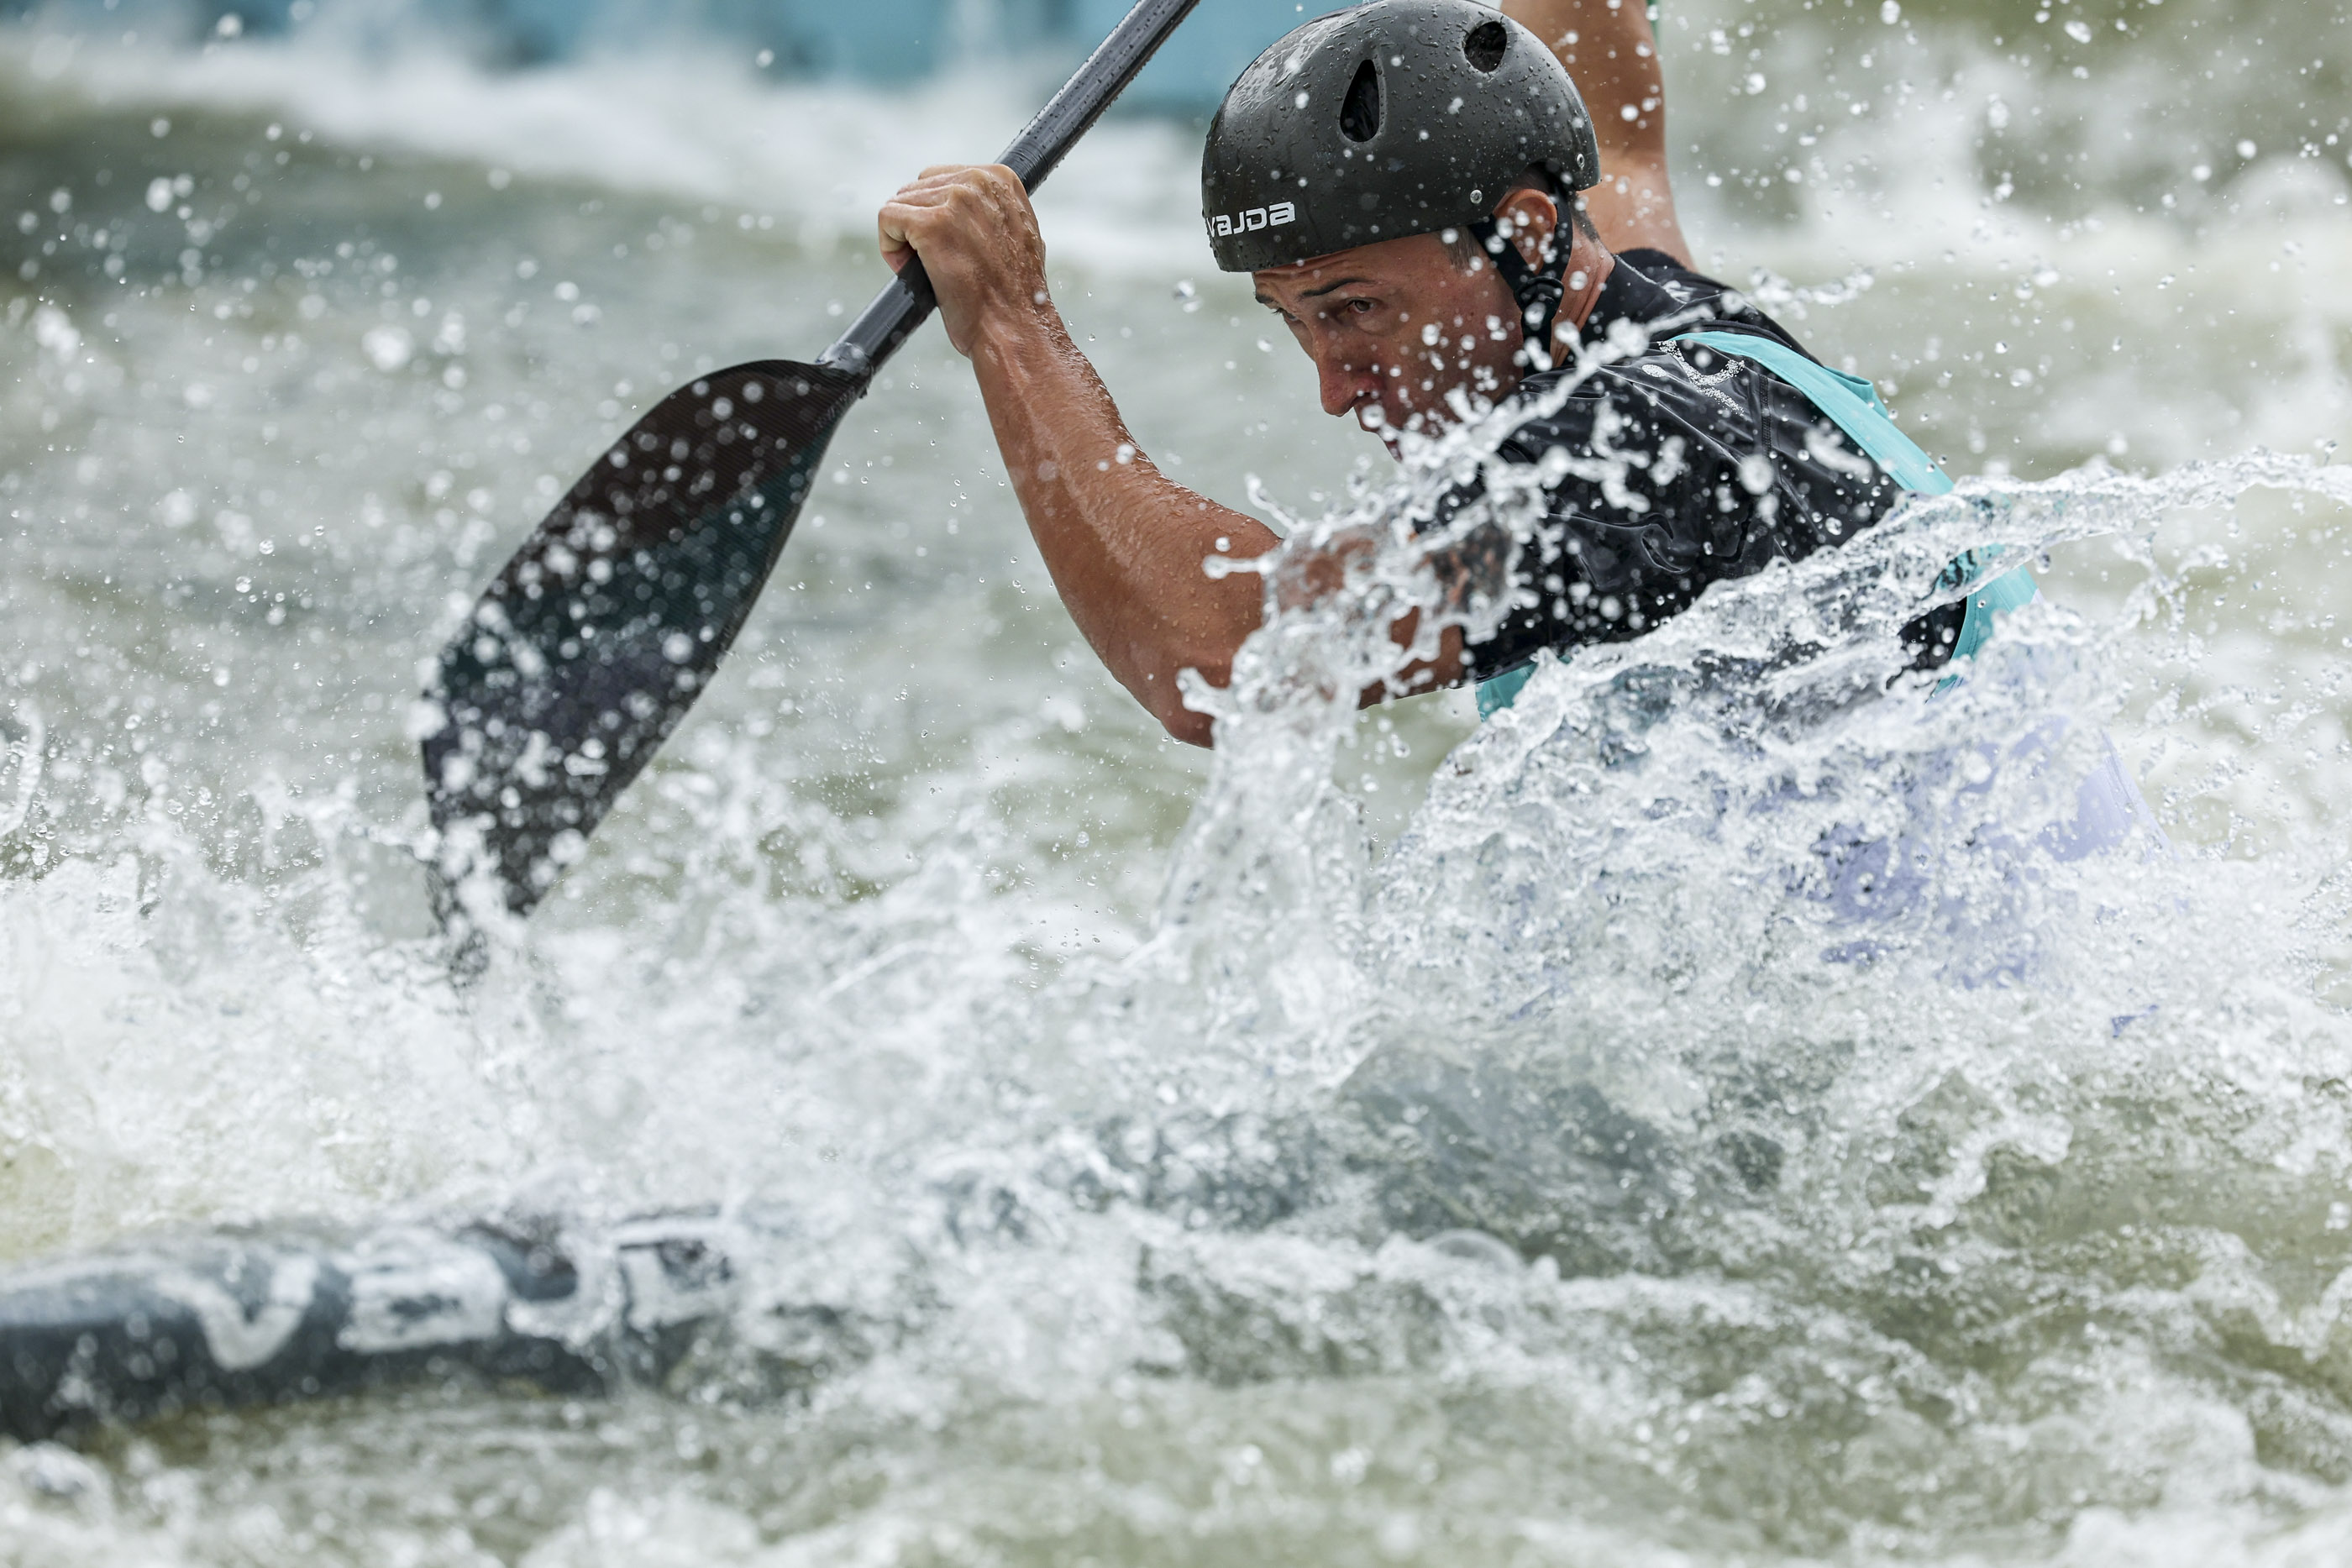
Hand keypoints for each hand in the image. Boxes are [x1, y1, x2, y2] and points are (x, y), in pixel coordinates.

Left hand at [876, 164, 1053, 357]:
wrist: (1013, 326)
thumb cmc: (1015, 294)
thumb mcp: (1018, 234)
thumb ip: (992, 210)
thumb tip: (965, 208)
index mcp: (1000, 178)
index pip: (941, 178)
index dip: (934, 212)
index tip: (944, 243)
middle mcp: (978, 181)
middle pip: (917, 188)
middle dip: (916, 223)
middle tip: (931, 260)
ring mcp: (954, 201)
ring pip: (900, 203)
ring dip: (904, 238)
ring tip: (925, 269)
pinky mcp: (930, 224)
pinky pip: (887, 218)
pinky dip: (890, 246)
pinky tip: (907, 267)